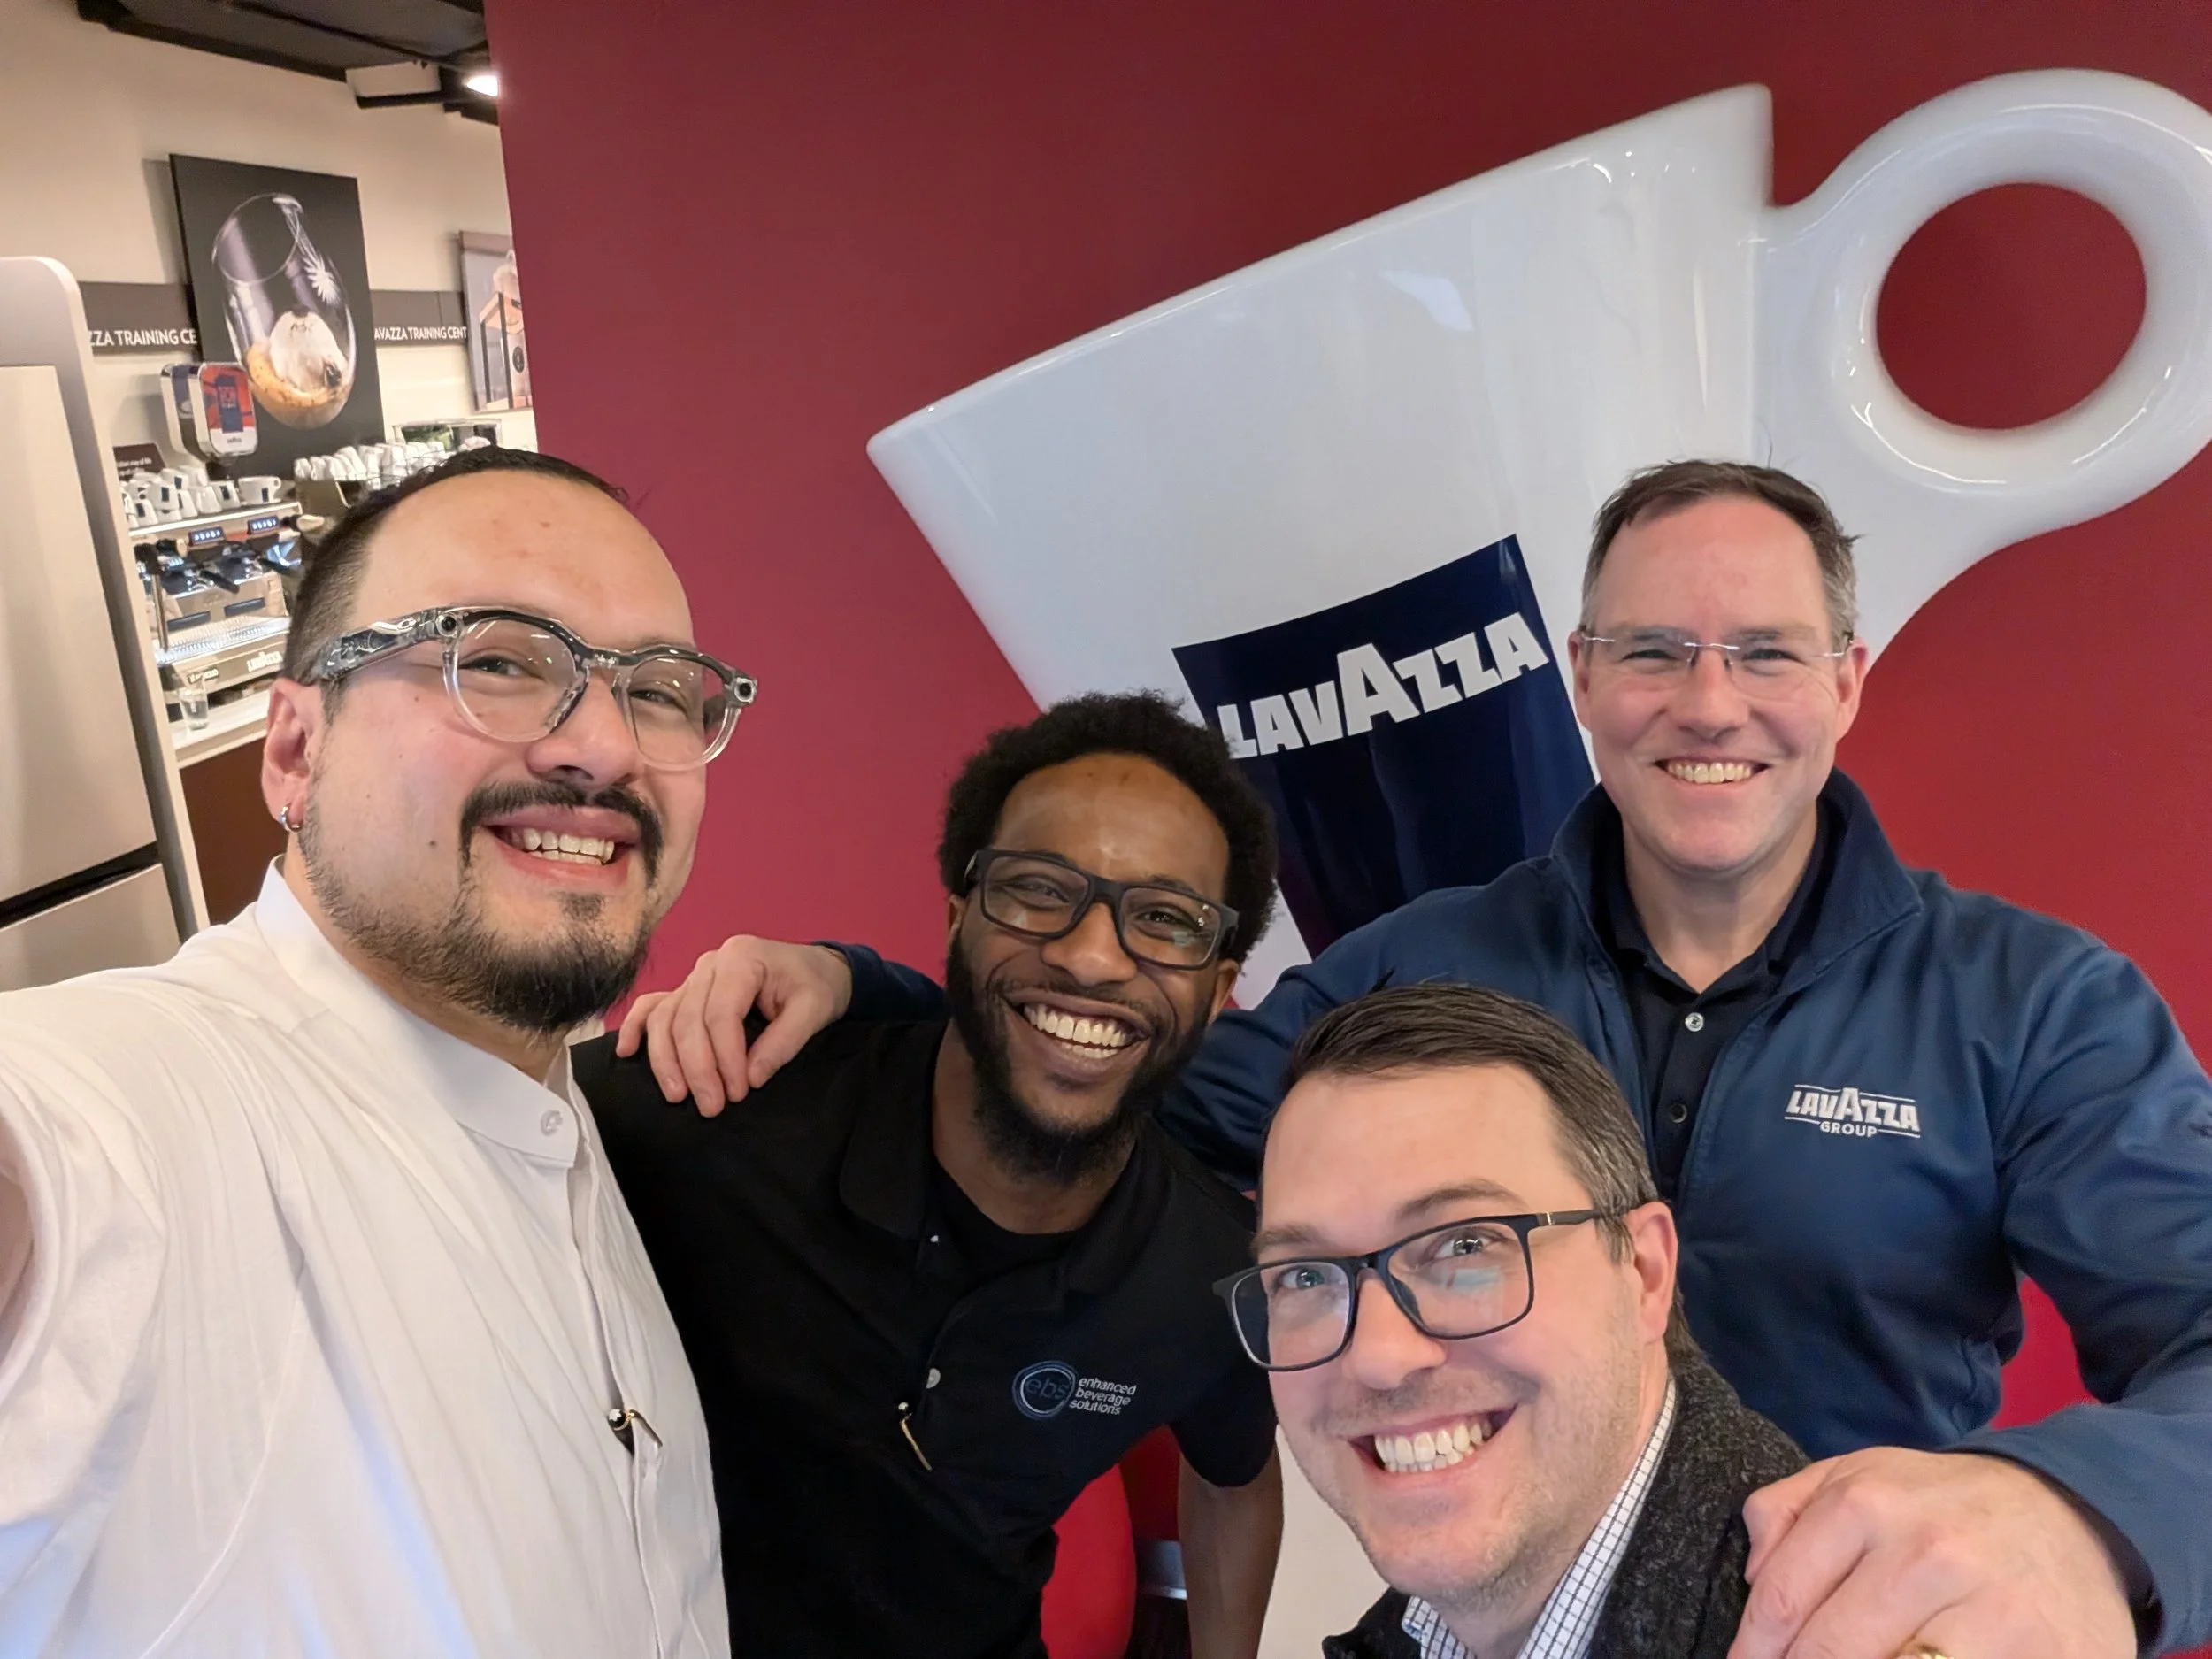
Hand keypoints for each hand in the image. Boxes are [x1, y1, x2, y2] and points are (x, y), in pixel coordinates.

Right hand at [612, 937, 853, 1113]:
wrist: (817, 968)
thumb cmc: (817, 986)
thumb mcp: (815, 1010)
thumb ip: (784, 1042)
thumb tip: (750, 1077)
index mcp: (742, 958)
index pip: (720, 1013)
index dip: (725, 1057)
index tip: (737, 1093)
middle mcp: (710, 964)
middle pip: (687, 1019)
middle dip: (697, 1068)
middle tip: (712, 1107)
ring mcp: (694, 977)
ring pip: (664, 1018)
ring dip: (666, 1060)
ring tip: (678, 1096)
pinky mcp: (687, 991)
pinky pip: (652, 1007)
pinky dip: (635, 1028)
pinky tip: (625, 1052)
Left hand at [1729, 1449, 2135, 1658]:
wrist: (2072, 1516)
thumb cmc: (1944, 1507)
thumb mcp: (1861, 1477)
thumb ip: (1788, 1512)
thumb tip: (1751, 1577)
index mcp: (1868, 1503)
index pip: (1784, 1599)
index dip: (1756, 1647)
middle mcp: (1926, 1552)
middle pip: (1829, 1648)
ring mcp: (1988, 1608)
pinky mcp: (2040, 1653)